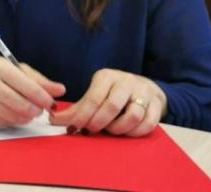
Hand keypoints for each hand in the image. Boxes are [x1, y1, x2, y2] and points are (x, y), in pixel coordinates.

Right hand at [0, 56, 65, 126]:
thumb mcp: (12, 68)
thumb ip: (37, 79)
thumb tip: (61, 90)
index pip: (28, 87)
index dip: (44, 98)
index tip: (50, 103)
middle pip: (21, 104)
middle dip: (35, 110)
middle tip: (38, 110)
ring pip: (12, 115)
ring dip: (25, 118)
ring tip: (27, 113)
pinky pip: (2, 122)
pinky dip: (12, 121)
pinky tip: (13, 115)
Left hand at [49, 68, 165, 136]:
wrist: (144, 87)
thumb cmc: (111, 93)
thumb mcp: (94, 95)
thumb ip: (76, 109)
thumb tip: (52, 119)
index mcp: (106, 76)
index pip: (93, 98)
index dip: (83, 116)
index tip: (75, 128)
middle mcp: (126, 81)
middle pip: (112, 106)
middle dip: (99, 123)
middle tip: (91, 131)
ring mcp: (143, 92)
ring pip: (133, 115)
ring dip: (118, 128)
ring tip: (110, 130)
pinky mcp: (157, 104)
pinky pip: (148, 123)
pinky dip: (135, 132)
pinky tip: (125, 133)